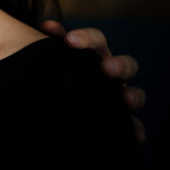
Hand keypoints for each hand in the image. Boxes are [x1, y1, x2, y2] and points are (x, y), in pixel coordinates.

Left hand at [40, 20, 145, 142]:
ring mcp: (113, 95)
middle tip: (105, 68)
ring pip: (132, 92)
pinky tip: (135, 137)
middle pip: (121, 64)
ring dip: (131, 95)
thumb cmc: (38, 80)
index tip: (68, 40)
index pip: (93, 41)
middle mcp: (104, 73)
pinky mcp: (116, 119)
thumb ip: (36, 53)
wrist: (39, 112)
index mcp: (87, 55)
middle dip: (116, 64)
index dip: (85, 38)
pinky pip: (131, 125)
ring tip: (124, 100)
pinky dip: (134, 129)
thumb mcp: (37, 66)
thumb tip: (34, 32)